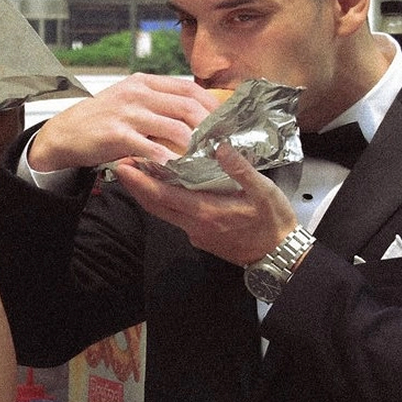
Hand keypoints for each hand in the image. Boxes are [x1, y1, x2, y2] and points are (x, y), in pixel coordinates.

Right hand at [28, 75, 221, 173]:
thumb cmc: (101, 119)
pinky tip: (176, 168)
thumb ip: (156, 102)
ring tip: (203, 158)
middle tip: (218, 143)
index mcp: (143, 82)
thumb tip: (192, 113)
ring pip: (174, 127)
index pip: (187, 88)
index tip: (222, 121)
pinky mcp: (117, 134)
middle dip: (208, 127)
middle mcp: (137, 93)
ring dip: (193, 145)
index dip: (210, 104)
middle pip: (186, 106)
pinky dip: (167, 159)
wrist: (66, 132)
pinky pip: (150, 147)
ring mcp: (127, 112)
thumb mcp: (129, 100)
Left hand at [113, 141, 297, 266]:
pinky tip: (166, 186)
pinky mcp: (200, 236)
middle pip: (154, 206)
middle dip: (135, 186)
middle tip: (121, 163)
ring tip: (139, 171)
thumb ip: (240, 168)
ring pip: (163, 212)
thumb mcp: (263, 191)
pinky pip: (176, 216)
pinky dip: (165, 201)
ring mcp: (196, 233)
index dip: (140, 182)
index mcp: (206, 212)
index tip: (124, 166)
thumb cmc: (273, 222)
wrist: (280, 255)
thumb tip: (220, 146)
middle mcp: (194, 225)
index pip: (163, 197)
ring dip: (148, 193)